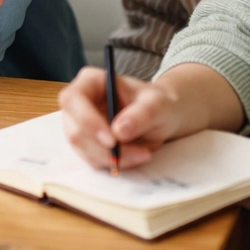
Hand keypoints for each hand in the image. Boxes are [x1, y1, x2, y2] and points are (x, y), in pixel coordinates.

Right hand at [58, 63, 241, 170]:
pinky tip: (139, 160)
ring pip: (81, 149)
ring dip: (110, 160)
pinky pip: (93, 161)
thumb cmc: (168, 103)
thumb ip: (143, 114)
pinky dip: (113, 166)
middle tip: (135, 156)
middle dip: (101, 147)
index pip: (72, 100)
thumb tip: (121, 129)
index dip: (86, 122)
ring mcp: (85, 127)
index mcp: (91, 83)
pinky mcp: (94, 147)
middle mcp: (82, 103)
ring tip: (145, 155)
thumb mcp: (162, 105)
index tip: (113, 142)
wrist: (177, 117)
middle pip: (72, 129)